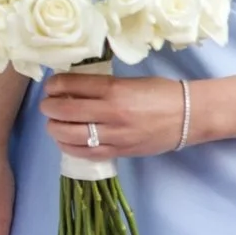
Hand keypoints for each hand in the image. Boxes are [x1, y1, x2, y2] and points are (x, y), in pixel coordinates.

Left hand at [39, 71, 189, 159]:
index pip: (73, 85)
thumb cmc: (160, 93)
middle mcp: (112, 113)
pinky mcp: (120, 152)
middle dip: (49, 107)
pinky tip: (64, 141)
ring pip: (71, 134)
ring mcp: (115, 135)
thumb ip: (102, 86)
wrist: (188, 116)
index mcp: (115, 90)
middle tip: (47, 104)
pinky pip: (86, 153)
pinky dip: (69, 147)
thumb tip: (73, 87)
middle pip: (66, 110)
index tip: (50, 86)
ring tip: (53, 123)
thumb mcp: (130, 81)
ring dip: (54, 128)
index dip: (55, 85)